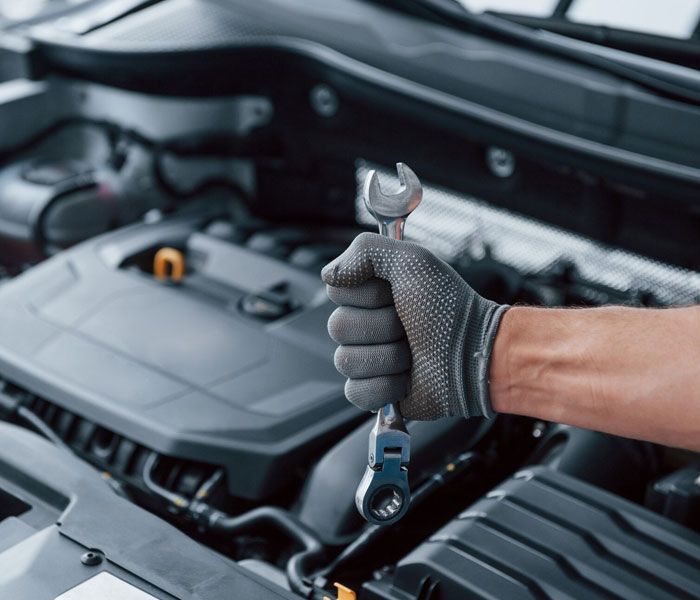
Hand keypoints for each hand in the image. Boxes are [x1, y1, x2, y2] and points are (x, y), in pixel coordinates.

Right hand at [321, 232, 507, 419]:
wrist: (474, 355)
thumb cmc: (449, 307)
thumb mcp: (412, 261)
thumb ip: (365, 250)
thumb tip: (329, 275)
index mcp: (370, 293)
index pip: (336, 291)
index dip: (367, 295)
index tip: (396, 294)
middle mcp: (365, 324)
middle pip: (337, 327)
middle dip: (381, 328)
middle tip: (409, 326)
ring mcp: (368, 359)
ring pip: (345, 361)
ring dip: (388, 357)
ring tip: (413, 353)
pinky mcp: (374, 391)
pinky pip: (355, 392)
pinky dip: (385, 387)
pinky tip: (406, 379)